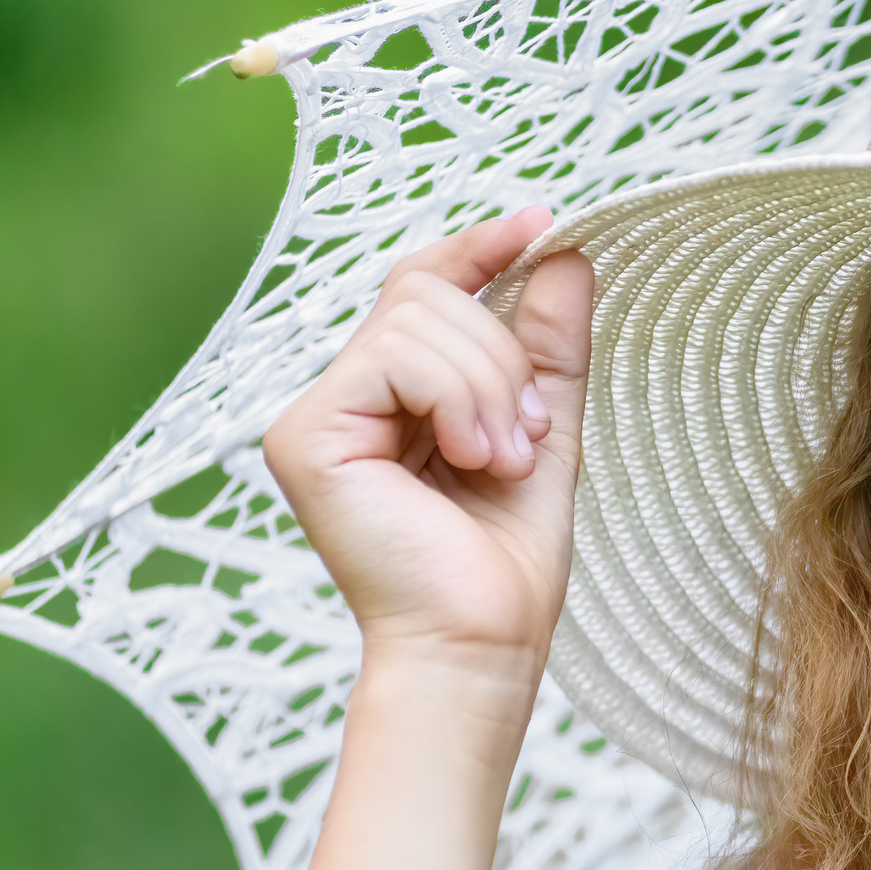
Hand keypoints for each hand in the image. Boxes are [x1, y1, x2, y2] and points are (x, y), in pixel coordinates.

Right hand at [264, 211, 593, 694]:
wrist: (481, 644)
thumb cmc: (506, 565)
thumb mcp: (546, 432)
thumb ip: (548, 347)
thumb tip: (567, 253)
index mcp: (394, 397)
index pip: (423, 285)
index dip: (480, 248)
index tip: (545, 225)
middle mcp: (344, 397)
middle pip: (426, 291)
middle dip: (502, 353)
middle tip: (530, 437)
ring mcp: (315, 414)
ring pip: (417, 318)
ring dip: (490, 387)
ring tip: (504, 461)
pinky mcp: (304, 435)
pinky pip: (393, 357)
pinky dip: (457, 399)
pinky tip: (471, 459)